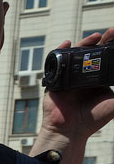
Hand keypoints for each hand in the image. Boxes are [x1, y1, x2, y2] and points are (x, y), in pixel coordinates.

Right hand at [35, 27, 113, 163]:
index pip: (105, 59)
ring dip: (84, 44)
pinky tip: (67, 43)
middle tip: (111, 32)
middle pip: (91, 53)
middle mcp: (83, 77)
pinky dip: (59, 51)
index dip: (111, 47)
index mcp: (97, 79)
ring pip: (75, 55)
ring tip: (95, 36)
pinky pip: (56, 63)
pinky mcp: (55, 80)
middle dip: (101, 41)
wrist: (71, 130)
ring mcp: (68, 78)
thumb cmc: (93, 118)